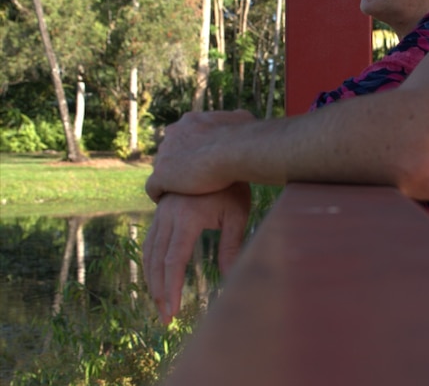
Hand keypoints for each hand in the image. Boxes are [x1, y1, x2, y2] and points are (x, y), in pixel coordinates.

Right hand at [143, 184, 250, 323]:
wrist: (218, 154)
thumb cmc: (231, 186)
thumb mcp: (237, 214)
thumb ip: (231, 245)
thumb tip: (230, 277)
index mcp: (186, 218)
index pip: (174, 261)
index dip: (170, 288)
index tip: (172, 311)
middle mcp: (168, 216)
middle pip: (157, 261)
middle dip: (159, 291)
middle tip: (165, 317)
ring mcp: (161, 213)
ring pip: (149, 252)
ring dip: (152, 279)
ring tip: (159, 303)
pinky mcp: (161, 212)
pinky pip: (150, 241)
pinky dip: (150, 262)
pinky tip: (155, 277)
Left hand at [146, 109, 255, 201]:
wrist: (232, 150)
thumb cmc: (241, 135)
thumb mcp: (243, 118)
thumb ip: (237, 119)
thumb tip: (244, 117)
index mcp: (189, 121)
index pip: (185, 135)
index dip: (193, 148)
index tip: (203, 159)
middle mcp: (173, 134)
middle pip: (171, 150)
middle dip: (180, 162)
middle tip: (195, 177)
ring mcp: (164, 155)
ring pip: (162, 169)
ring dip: (171, 179)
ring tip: (182, 193)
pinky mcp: (161, 176)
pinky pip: (154, 188)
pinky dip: (160, 194)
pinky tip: (168, 202)